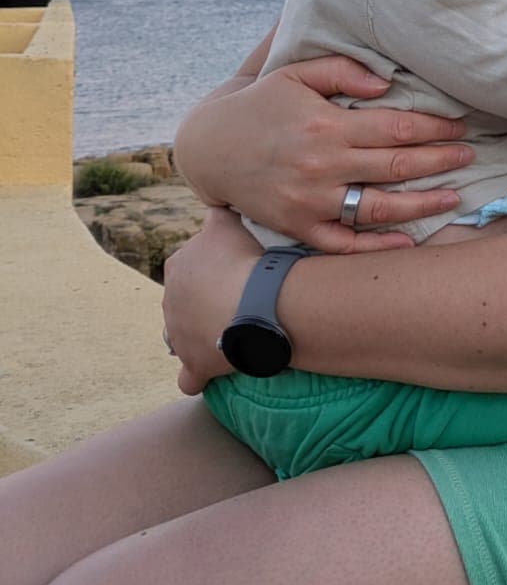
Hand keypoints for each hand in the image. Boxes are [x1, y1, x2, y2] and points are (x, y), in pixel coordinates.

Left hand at [161, 210, 257, 393]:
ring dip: (203, 336)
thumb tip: (218, 205)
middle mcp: (170, 302)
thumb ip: (218, 214)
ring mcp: (179, 336)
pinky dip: (197, 377)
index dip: (212, 270)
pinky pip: (189, 378)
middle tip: (241, 301)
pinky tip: (210, 375)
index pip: (189, 267)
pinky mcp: (195, 364)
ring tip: (234, 333)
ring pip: (184, 337)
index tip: (237, 272)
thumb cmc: (245, 258)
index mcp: (178, 266)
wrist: (257, 300)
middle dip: (205, 303)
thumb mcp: (228, 222)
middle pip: (185, 303)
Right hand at [174, 54, 472, 251]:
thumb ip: (340, 70)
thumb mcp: (293, 73)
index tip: (459, 126)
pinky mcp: (299, 227)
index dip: (434, 127)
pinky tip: (407, 243)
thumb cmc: (259, 104)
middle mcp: (323, 165)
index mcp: (327, 124)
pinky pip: (343, 243)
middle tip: (469, 156)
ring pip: (379, 208)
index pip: (397, 127)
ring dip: (422, 204)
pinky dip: (376, 247)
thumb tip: (387, 83)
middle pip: (397, 166)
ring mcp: (311, 201)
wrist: (209, 148)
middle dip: (440, 161)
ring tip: (454, 198)